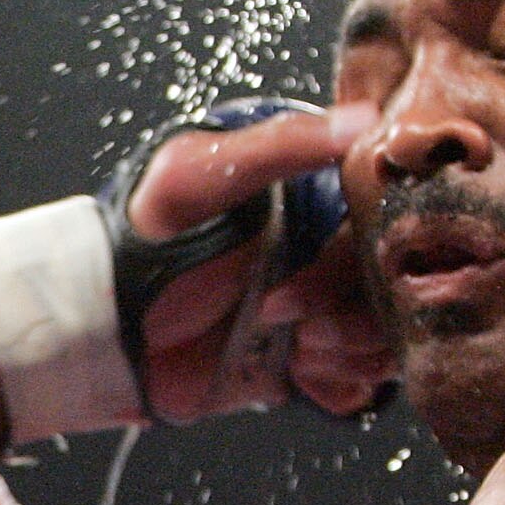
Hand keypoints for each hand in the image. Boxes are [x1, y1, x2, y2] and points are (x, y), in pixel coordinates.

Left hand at [122, 102, 392, 422]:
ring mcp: (324, 313)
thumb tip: (362, 121)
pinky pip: (360, 384)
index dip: (371, 244)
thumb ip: (278, 147)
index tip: (328, 258)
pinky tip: (298, 370)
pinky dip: (338, 381)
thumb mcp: (196, 176)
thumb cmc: (146, 241)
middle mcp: (332, 256)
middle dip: (353, 307)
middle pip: (396, 284)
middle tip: (283, 311)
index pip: (390, 218)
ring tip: (297, 345)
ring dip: (350, 347)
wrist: (107, 327)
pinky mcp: (310, 365)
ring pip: (387, 336)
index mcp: (319, 200)